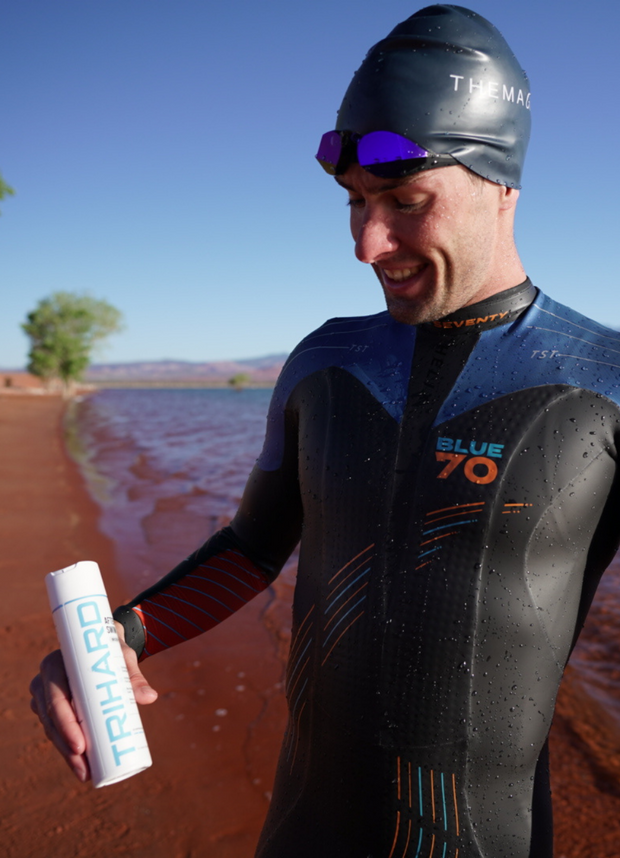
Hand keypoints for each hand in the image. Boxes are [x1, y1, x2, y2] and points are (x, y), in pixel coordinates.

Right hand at [29, 621, 156, 781]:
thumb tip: (151, 698)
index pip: (55, 698)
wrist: (101, 644)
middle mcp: (44, 681)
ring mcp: (45, 696)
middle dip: (67, 747)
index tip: (81, 746)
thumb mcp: (123, 657)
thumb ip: (135, 675)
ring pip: (52, 730)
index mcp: (55, 664)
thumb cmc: (111, 648)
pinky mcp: (51, 708)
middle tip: (86, 769)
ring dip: (66, 754)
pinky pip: (56, 731)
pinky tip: (80, 766)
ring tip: (86, 773)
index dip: (65, 725)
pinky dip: (66, 749)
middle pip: (52, 720)